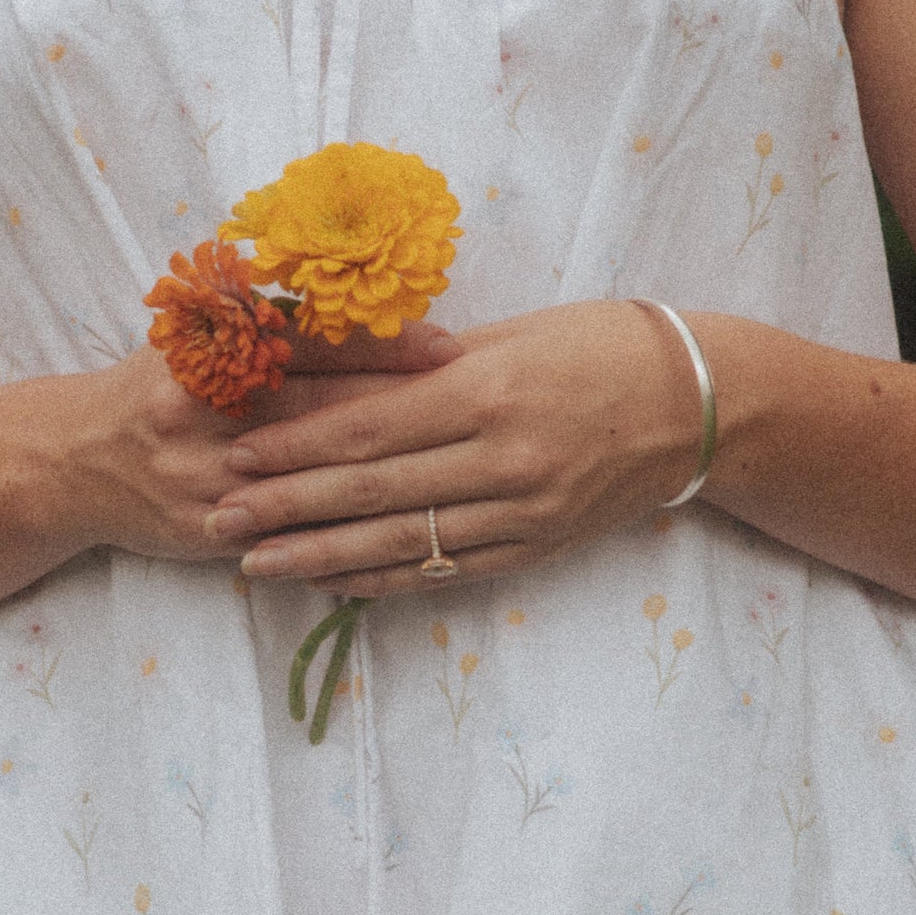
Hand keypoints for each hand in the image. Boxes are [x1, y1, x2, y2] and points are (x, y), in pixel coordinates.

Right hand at [70, 315, 461, 563]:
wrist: (69, 463)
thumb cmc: (152, 389)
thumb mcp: (193, 336)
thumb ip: (261, 316)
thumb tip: (355, 286)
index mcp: (203, 347)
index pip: (309, 339)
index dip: (383, 344)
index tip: (450, 348)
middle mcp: (199, 407)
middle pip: (320, 408)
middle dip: (402, 409)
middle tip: (478, 407)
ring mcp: (200, 475)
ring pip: (310, 476)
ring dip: (387, 473)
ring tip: (456, 465)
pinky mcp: (203, 530)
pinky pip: (287, 533)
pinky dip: (344, 532)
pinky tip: (405, 530)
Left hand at [199, 300, 703, 593]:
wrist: (698, 403)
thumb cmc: (601, 346)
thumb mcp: (512, 334)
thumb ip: (424, 364)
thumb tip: (331, 377)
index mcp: (488, 390)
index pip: (370, 426)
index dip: (294, 446)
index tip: (233, 454)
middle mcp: (503, 457)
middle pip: (373, 490)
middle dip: (286, 507)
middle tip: (217, 518)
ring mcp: (522, 511)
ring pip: (402, 541)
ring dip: (320, 555)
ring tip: (254, 564)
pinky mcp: (536, 547)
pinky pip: (444, 569)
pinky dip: (382, 577)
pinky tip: (330, 580)